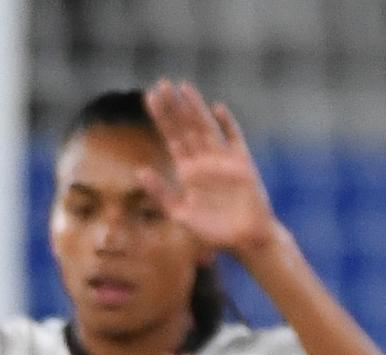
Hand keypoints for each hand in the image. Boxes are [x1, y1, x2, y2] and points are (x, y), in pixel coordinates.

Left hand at [139, 79, 279, 260]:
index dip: (161, 117)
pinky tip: (218, 109)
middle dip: (175, 106)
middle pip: (186, 126)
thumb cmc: (214, 232)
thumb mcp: (180, 213)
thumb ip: (161, 192)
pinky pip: (235, 139)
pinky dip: (228, 124)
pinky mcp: (243, 165)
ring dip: (195, 108)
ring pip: (206, 127)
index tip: (150, 96)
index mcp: (187, 170)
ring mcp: (223, 161)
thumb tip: (139, 171)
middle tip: (162, 83)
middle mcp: (203, 161)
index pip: (171, 137)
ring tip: (184, 87)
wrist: (246, 241)